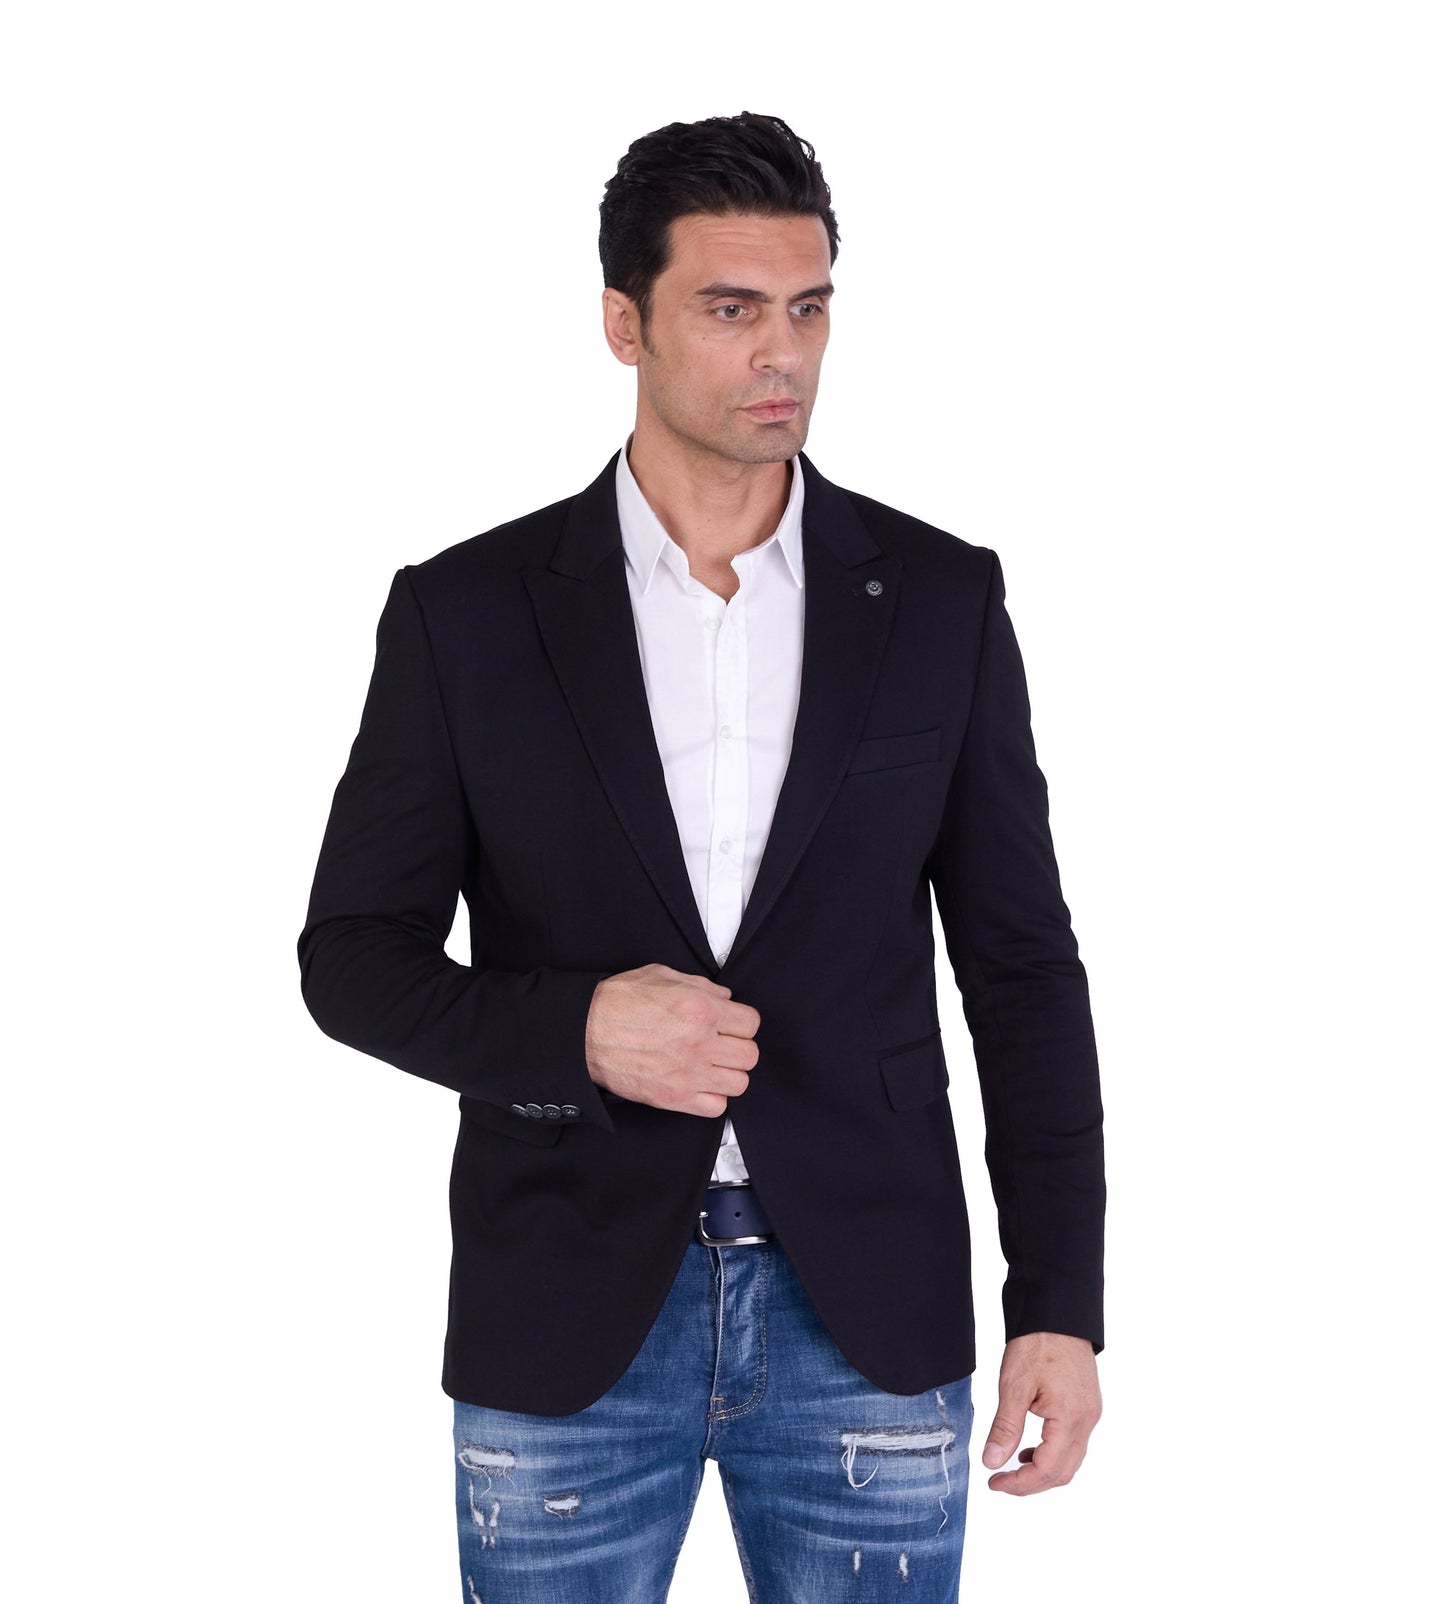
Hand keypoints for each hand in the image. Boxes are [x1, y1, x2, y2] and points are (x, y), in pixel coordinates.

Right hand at [584, 963, 760, 1116]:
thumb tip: (725, 997)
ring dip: (728, 1074)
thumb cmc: (617, 1001)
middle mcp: (700, 1042)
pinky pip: (717, 1107)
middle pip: (749, 1055)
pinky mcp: (674, 1097)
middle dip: (737, 1047)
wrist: (584, 1031)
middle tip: (720, 1044)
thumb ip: (701, 985)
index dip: (741, 1022)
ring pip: (739, 1083)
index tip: (731, 1025)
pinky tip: (698, 1084)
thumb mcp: (662, 975)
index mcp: (701, 1009)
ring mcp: (688, 1073)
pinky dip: (712, 1097)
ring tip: (710, 1066)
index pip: (751, 1023)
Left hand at [981, 1331, 1100, 1494]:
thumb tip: (992, 1462)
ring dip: (1043, 1471)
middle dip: (1031, 1483)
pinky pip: (1073, 1443)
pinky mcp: (1087, 1405)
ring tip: (1013, 1467)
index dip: (1020, 1483)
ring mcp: (1090, 1413)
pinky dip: (1052, 1453)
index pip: (1047, 1469)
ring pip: (1070, 1460)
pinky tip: (1030, 1448)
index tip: (994, 1483)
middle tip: (1001, 1482)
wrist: (1059, 1313)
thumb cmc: (1038, 1342)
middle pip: (1063, 1472)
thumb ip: (1005, 1427)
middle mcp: (1087, 1421)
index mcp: (1070, 1418)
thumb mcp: (1014, 1385)